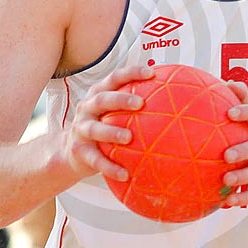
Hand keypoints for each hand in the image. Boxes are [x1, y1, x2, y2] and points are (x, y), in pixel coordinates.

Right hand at [60, 64, 153, 181]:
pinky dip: (110, 167)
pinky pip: (95, 160)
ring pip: (94, 129)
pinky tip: (125, 174)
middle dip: (120, 99)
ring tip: (128, 137)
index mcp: (98, 95)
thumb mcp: (114, 113)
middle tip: (140, 103)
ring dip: (111, 132)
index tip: (151, 73)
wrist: (70, 152)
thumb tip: (176, 101)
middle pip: (102, 99)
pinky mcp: (79, 150)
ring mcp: (80, 129)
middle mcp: (87, 108)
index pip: (114, 78)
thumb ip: (135, 107)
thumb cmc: (102, 127)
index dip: (131, 73)